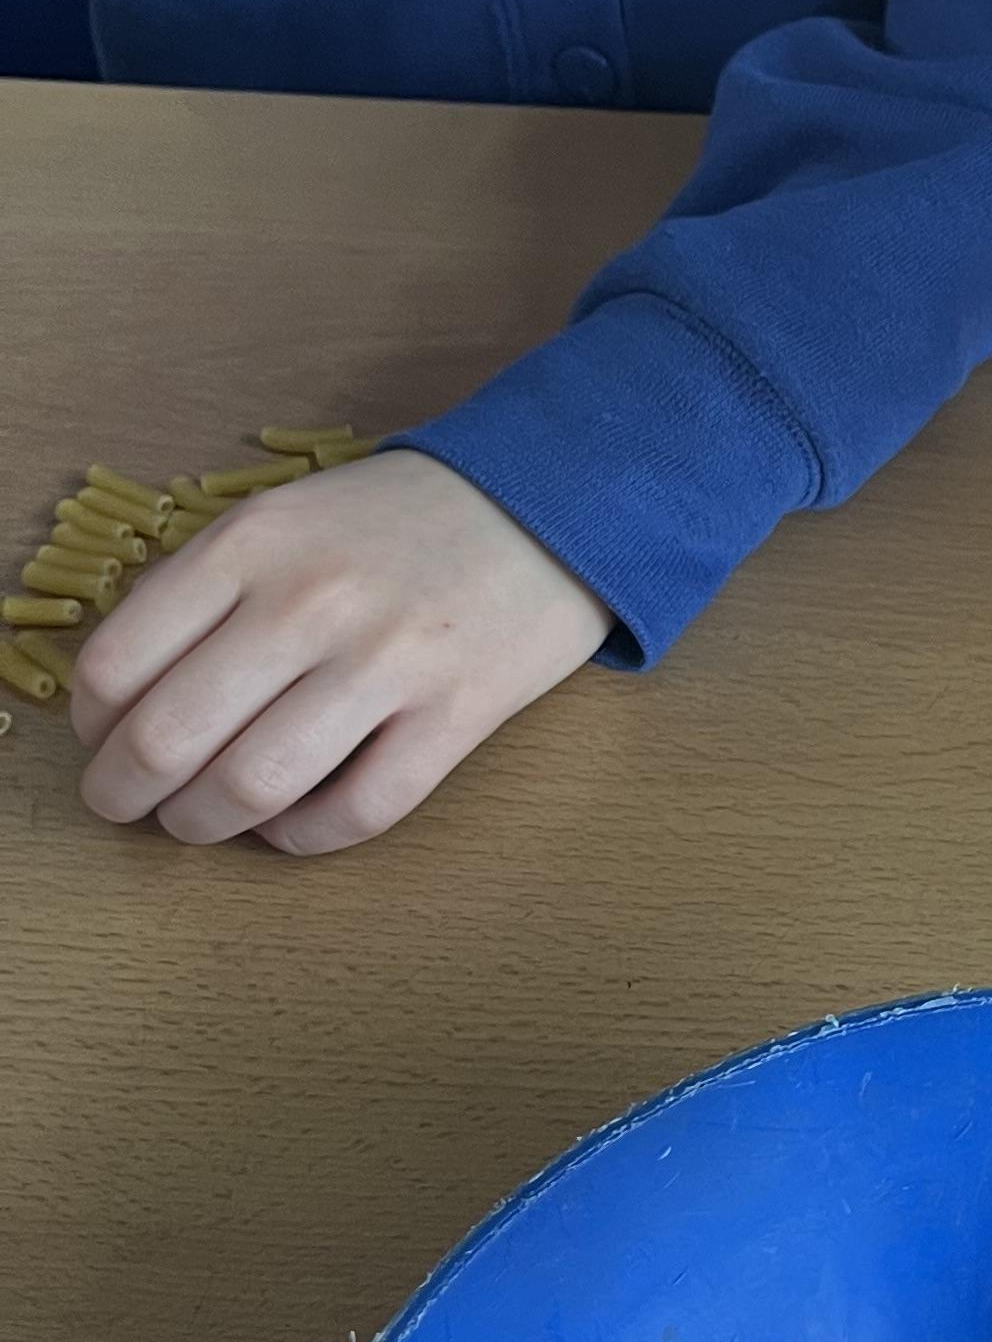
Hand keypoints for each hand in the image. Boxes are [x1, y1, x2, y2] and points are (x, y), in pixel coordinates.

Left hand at [66, 451, 611, 852]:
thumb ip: (205, 588)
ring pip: (252, 787)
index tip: (103, 741)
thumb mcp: (285, 516)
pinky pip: (355, 812)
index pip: (117, 664)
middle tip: (130, 805)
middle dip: (127, 794)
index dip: (91, 727)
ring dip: (204, 823)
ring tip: (202, 821)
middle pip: (170, 738)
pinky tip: (289, 825)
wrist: (551, 501)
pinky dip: (301, 839)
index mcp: (251, 545)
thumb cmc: (400, 519)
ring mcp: (388, 664)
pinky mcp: (457, 717)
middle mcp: (309, 603)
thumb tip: (128, 698)